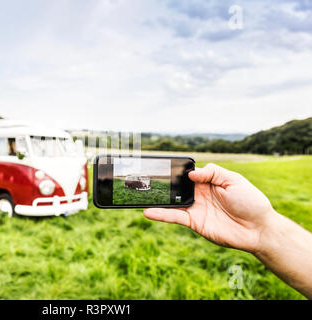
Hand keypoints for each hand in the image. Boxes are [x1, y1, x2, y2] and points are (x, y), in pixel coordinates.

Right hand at [144, 163, 274, 252]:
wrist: (259, 229)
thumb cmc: (251, 201)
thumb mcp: (234, 180)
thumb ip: (213, 172)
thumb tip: (191, 173)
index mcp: (209, 181)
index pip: (188, 172)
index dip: (177, 169)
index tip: (163, 165)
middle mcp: (199, 193)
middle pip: (177, 186)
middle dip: (162, 183)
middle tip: (144, 179)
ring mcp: (195, 208)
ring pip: (172, 202)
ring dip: (157, 199)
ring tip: (140, 195)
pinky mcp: (194, 222)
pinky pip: (175, 217)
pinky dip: (161, 215)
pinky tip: (148, 212)